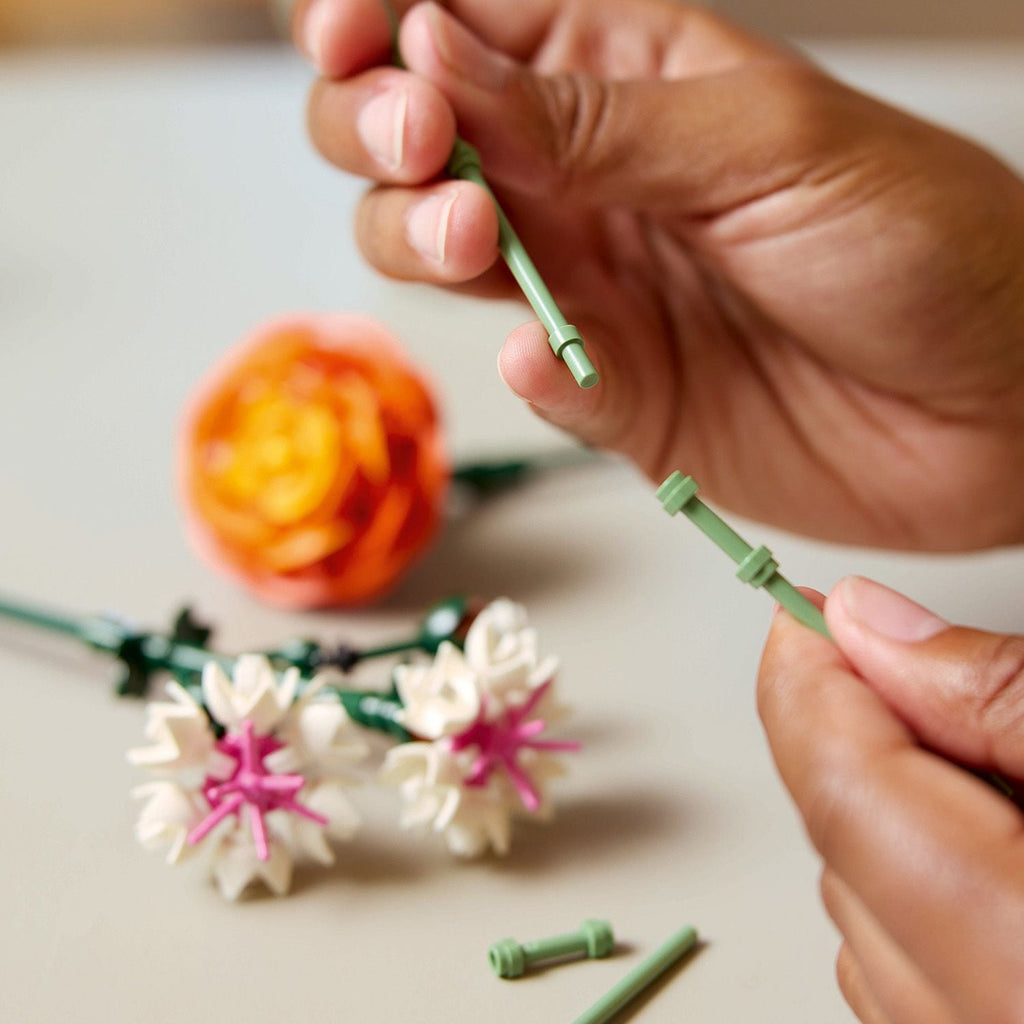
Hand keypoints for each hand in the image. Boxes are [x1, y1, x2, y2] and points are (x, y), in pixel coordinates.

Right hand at [294, 0, 1023, 548]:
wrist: (993, 404)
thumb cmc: (917, 238)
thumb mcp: (764, 141)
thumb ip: (594, 117)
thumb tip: (435, 54)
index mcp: (624, 80)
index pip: (462, 29)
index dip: (382, 25)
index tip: (350, 37)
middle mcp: (587, 181)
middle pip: (414, 146)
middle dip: (380, 134)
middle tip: (420, 144)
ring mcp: (591, 291)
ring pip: (437, 257)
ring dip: (422, 242)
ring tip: (480, 242)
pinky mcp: (613, 394)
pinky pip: (530, 379)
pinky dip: (525, 371)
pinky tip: (550, 359)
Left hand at [758, 576, 1023, 1022]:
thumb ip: (994, 695)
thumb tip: (865, 623)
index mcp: (1018, 957)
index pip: (846, 796)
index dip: (808, 686)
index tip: (806, 614)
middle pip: (846, 852)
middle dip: (857, 739)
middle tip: (911, 666)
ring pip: (863, 912)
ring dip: (892, 816)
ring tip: (984, 761)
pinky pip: (906, 974)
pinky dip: (923, 890)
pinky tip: (998, 845)